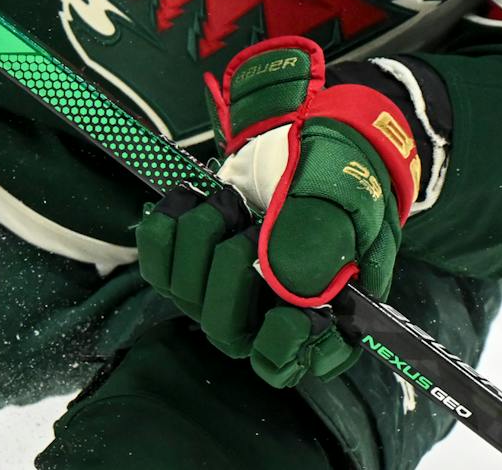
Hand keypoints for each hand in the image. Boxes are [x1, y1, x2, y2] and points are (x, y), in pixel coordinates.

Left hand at [136, 38, 419, 386]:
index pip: (293, 364)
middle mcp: (268, 314)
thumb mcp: (345, 195)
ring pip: (187, 295)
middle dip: (229, 270)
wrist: (304, 137)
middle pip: (227, 332)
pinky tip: (191, 200)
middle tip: (250, 223)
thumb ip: (323, 235)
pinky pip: (156, 264)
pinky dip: (166, 226)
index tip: (286, 310)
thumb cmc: (338, 172)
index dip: (282, 347)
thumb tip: (287, 280)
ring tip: (230, 200)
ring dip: (201, 236)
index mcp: (325, 315)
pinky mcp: (190, 264)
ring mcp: (224, 293)